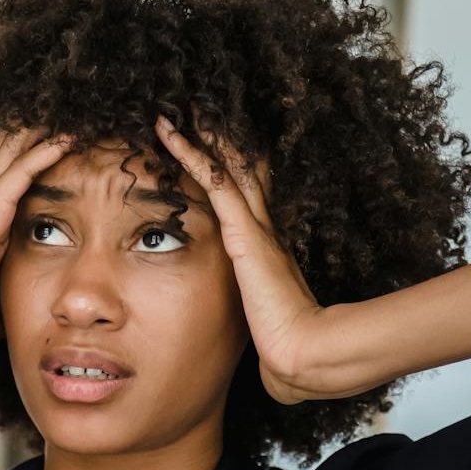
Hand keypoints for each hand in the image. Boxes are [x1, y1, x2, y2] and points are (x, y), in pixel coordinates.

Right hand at [0, 127, 73, 378]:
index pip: (16, 202)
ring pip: (16, 165)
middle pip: (12, 172)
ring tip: (68, 112)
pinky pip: (17, 179)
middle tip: (62, 116)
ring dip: (41, 138)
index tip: (61, 158)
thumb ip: (0, 316)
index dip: (36, 177)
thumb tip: (19, 322)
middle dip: (35, 144)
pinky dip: (40, 156)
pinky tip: (62, 138)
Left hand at [154, 107, 330, 404]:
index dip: (225, 173)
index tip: (207, 152)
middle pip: (237, 171)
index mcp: (263, 255)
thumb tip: (257, 362)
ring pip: (224, 166)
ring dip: (198, 135)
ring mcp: (253, 228)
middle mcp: (260, 232)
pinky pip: (212, 180)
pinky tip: (166, 130)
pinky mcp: (242, 232)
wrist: (304, 358)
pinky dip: (189, 152)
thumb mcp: (260, 335)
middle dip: (215, 141)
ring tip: (173, 107)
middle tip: (191, 108)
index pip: (241, 202)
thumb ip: (252, 333)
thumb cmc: (287, 356)